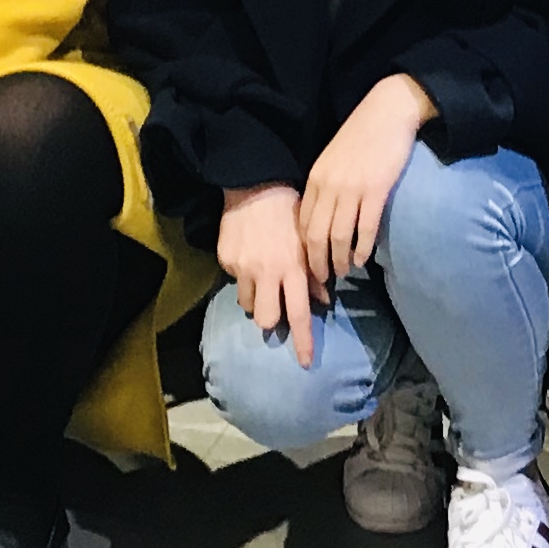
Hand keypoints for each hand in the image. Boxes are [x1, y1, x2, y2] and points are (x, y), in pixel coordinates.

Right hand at [215, 184, 315, 367]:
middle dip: (271, 321)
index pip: (299, 314)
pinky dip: (243, 276)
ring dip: (257, 299)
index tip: (304, 362)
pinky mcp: (225, 260)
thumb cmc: (288, 211)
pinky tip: (250, 256)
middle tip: (276, 308)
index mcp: (292, 268)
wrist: (254, 185)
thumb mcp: (308, 240)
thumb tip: (323, 300)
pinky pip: (235, 280)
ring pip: (248, 303)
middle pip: (266, 319)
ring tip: (262, 278)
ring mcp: (243, 268)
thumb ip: (314, 273)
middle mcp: (267, 273)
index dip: (302, 340)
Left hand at [299, 76, 431, 281]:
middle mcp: (328, 186)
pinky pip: (365, 228)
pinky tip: (362, 258)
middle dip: (317, 263)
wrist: (387, 112)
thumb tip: (324, 217)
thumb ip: (326, 186)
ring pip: (338, 236)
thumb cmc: (361, 135)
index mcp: (315, 179)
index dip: (304, 250)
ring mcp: (351, 189)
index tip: (309, 266)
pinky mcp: (375, 190)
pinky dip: (361, 248)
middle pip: (316, 236)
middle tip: (323, 280)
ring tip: (343, 272)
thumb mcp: (333, 160)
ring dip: (339, 260)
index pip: (303, 224)